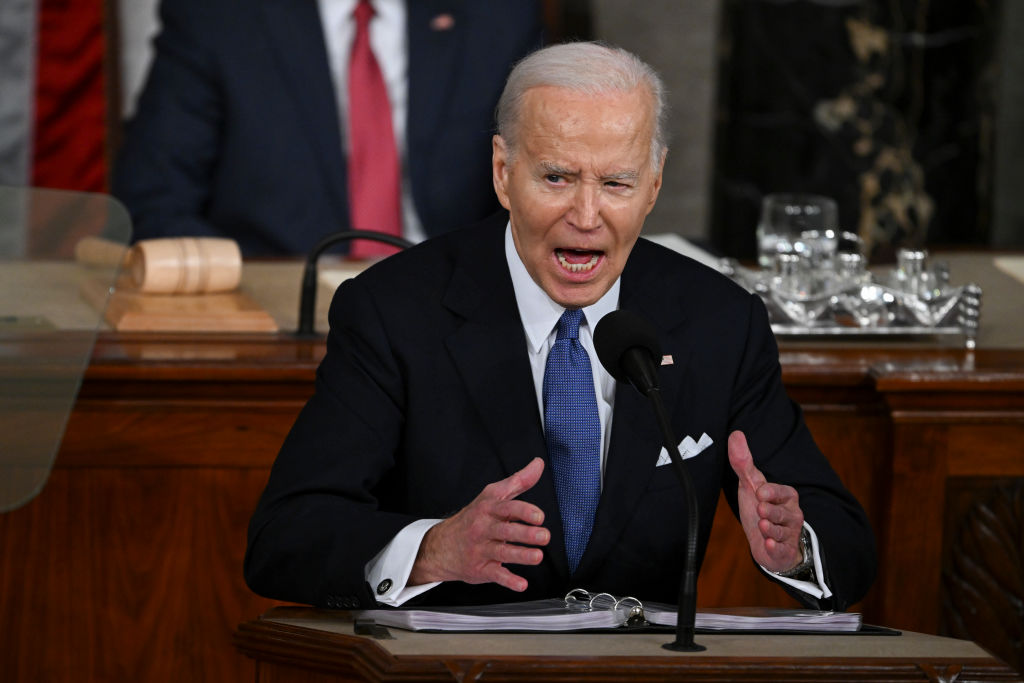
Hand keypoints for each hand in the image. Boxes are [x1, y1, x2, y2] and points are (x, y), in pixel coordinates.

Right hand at [409, 457, 549, 591]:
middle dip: (526, 534)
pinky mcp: (480, 569)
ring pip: (502, 552)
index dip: (524, 511)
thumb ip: (518, 481)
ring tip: (537, 557)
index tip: (539, 516)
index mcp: (489, 509)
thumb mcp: (493, 496)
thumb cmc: (473, 518)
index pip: (507, 508)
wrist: (441, 546)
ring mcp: (481, 549)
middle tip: (544, 536)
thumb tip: (538, 465)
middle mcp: (484, 528)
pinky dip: (508, 581)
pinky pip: (495, 575)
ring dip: (521, 555)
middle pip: (506, 530)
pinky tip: (521, 584)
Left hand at [728, 430, 804, 572]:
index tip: (760, 493)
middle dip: (772, 511)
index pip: (782, 491)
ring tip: (763, 525)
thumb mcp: (750, 486)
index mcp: (786, 495)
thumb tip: (735, 434)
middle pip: (783, 512)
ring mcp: (789, 534)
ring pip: (782, 531)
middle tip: (761, 510)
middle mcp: (791, 514)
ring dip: (772, 528)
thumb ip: (743, 463)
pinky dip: (775, 547)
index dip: (771, 492)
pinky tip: (768, 544)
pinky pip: (782, 550)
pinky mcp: (784, 551)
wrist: (766, 542)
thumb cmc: (760, 508)